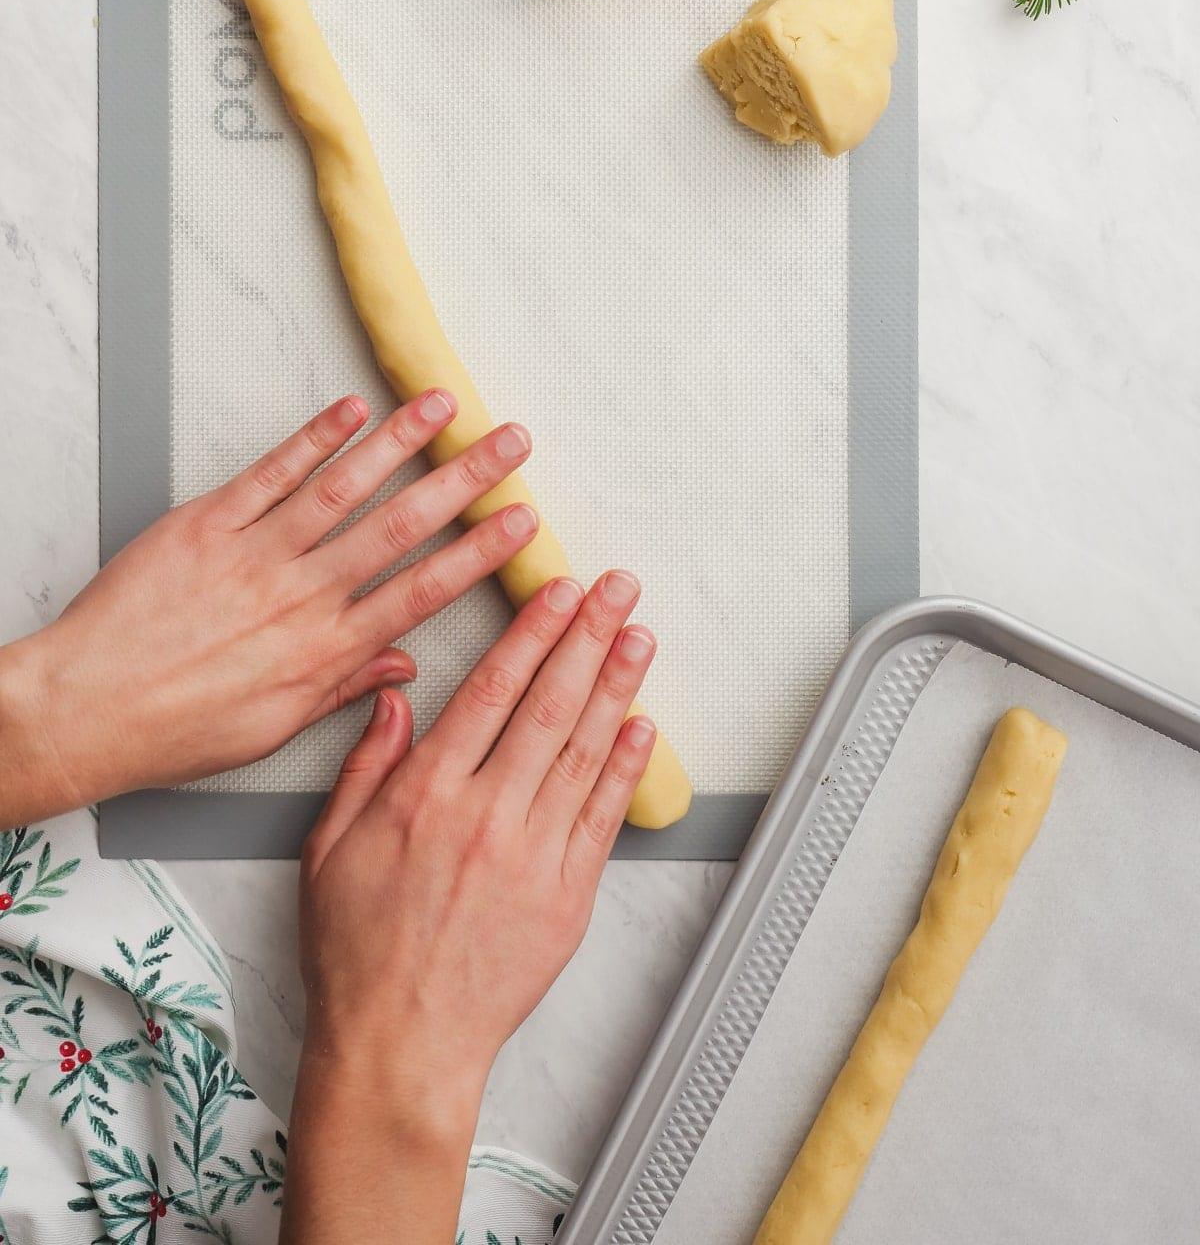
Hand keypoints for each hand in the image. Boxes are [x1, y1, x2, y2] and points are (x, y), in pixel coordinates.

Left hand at [0, 389, 541, 823]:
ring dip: (400, 443)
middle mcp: (301, 595)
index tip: (522, 521)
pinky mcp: (207, 525)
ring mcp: (255, 554)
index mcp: (323, 649)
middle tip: (510, 443)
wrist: (86, 709)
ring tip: (443, 407)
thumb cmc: (175, 728)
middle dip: (464, 480)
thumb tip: (403, 670)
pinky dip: (314, 438)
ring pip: (344, 488)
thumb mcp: (273, 727)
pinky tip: (351, 411)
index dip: (480, 551)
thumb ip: (344, 686)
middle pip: (400, 526)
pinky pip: (271, 474)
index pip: (423, 590)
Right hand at [283, 572, 657, 1244]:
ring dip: (617, 686)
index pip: (490, 692)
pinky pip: (601, 817)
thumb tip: (392, 699)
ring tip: (640, 635)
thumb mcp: (328, 848)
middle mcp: (485, 815)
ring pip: (583, 751)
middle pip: (548, 707)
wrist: (400, 1043)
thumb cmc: (357, 951)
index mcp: (425, 795)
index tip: (557, 590)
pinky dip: (625, 767)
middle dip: (587, 638)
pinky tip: (643, 724)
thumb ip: (364, 768)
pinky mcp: (565, 896)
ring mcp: (532, 855)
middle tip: (617, 589)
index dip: (531, 633)